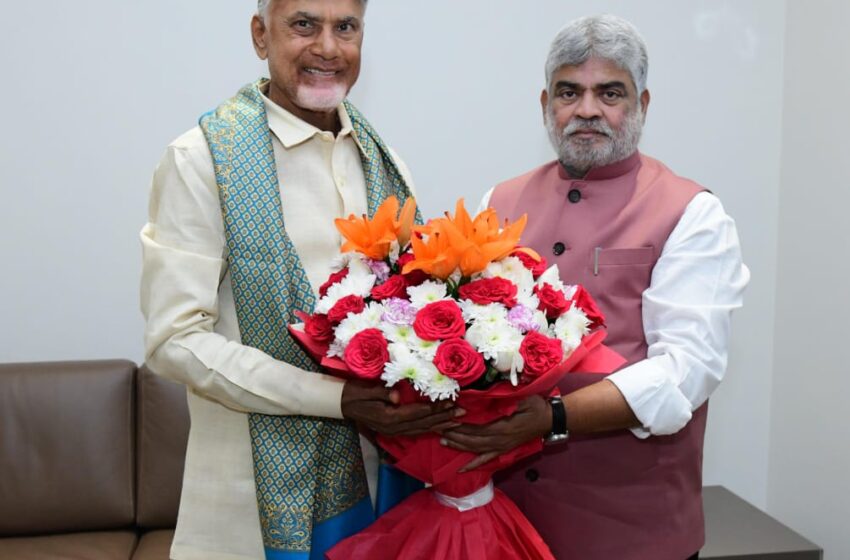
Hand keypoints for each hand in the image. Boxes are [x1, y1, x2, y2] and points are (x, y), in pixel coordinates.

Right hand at [341, 380, 463, 436]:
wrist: (342, 403)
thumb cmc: (354, 392)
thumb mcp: (366, 389)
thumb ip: (382, 392)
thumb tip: (397, 395)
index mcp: (388, 417)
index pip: (417, 413)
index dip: (435, 408)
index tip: (450, 402)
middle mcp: (392, 428)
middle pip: (423, 423)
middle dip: (443, 418)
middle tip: (462, 413)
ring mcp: (392, 431)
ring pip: (421, 430)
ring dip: (440, 425)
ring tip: (456, 421)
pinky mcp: (392, 430)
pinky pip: (415, 431)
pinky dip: (429, 429)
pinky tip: (439, 427)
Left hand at [440, 395, 551, 471]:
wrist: (550, 419)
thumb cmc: (537, 405)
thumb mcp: (524, 397)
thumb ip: (508, 399)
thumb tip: (491, 395)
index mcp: (504, 427)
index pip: (478, 428)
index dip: (462, 426)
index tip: (447, 420)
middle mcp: (500, 440)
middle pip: (473, 440)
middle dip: (455, 436)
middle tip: (437, 430)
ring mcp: (502, 447)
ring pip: (476, 449)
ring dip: (459, 447)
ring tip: (442, 442)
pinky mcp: (504, 450)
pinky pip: (486, 459)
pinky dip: (473, 464)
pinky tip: (461, 469)